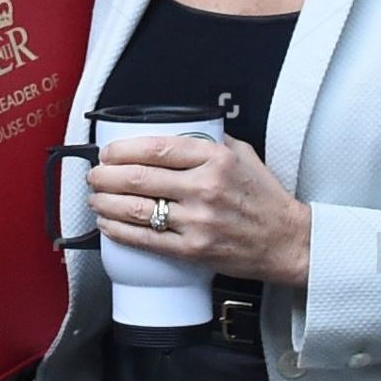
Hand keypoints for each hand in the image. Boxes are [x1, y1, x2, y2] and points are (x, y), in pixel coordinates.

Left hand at [86, 133, 310, 285]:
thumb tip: (175, 132)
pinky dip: (120, 231)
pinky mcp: (194, 249)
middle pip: (138, 177)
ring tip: (95, 198)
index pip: (157, 147)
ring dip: (106, 202)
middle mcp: (205, 187)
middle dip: (105, 175)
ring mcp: (199, 220)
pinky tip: (108, 224)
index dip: (123, 149)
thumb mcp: (244, 155)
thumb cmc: (265, 199)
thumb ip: (210, 141)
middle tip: (95, 174)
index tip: (109, 151)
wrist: (286, 241)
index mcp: (216, 158)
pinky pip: (147, 239)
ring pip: (136, 209)